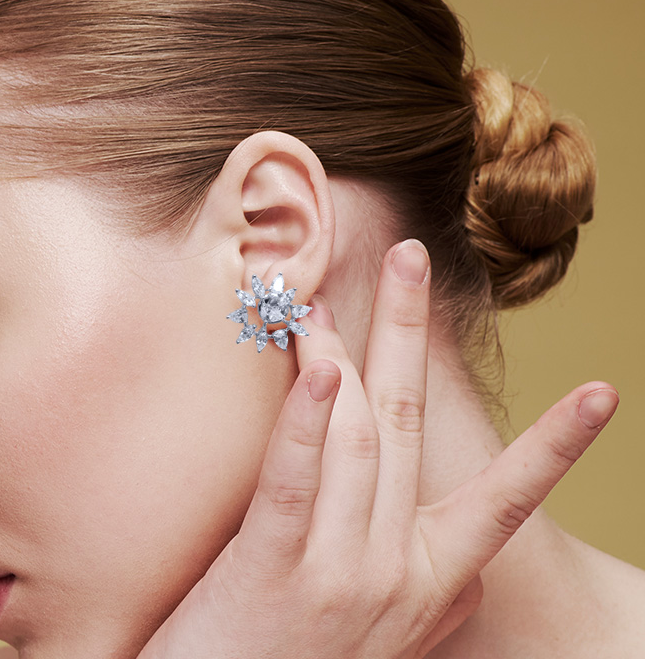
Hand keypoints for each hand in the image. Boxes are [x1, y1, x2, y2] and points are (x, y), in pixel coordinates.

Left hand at [139, 239, 617, 658]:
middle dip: (410, 334)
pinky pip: (298, 482)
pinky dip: (310, 421)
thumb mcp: (379, 633)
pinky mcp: (272, 574)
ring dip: (342, 352)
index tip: (604, 393)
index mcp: (427, 582)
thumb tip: (466, 568)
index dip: (555, 448)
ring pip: (354, 437)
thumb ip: (423, 590)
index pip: (505, 502)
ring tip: (322, 292)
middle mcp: (394, 574)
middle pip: (410, 425)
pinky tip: (318, 365)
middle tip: (410, 257)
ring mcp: (337, 575)